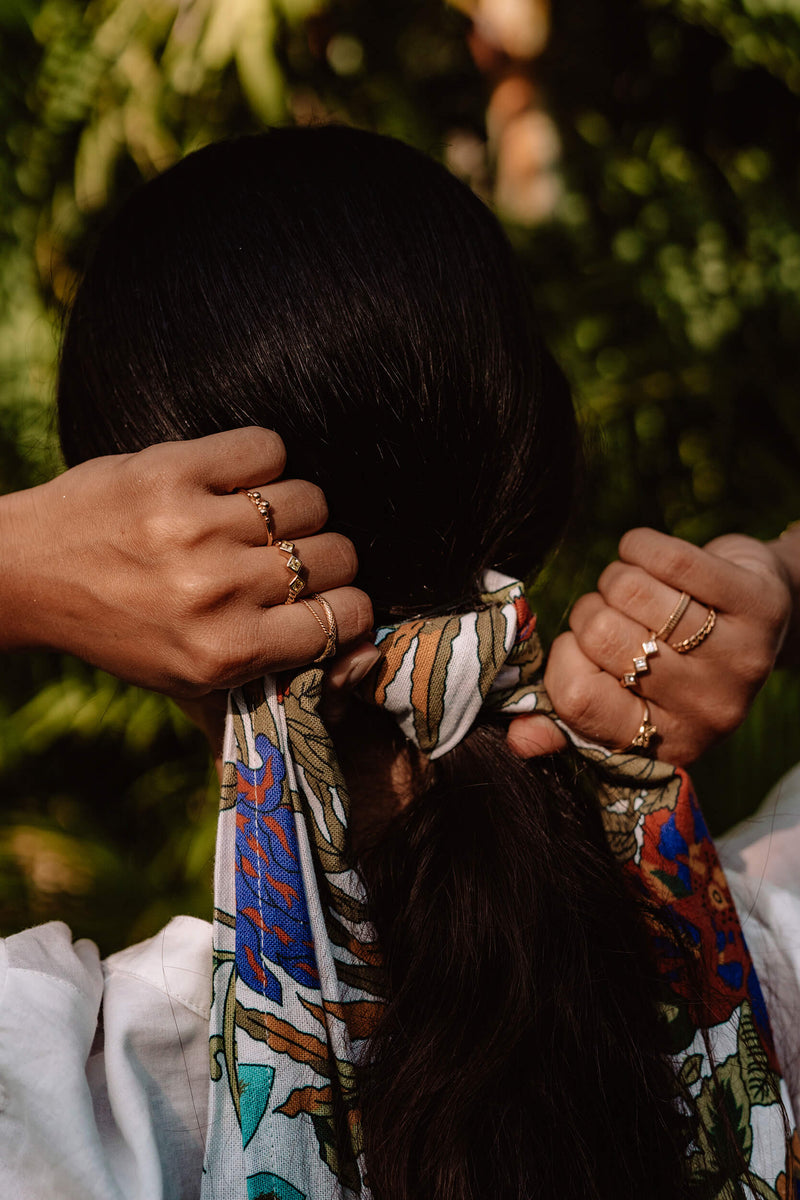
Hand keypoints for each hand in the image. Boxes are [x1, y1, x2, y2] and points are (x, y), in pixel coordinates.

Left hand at [1, 427, 373, 696]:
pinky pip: (267, 448)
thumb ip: (274, 672)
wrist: (28, 572)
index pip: (342, 618)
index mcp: (226, 652)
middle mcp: (217, 592)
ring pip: (310, 499)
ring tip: (257, 520)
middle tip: (288, 559)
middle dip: (324, 558)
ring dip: (294, 510)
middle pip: (336, 554)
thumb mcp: (191, 678)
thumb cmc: (120, 629)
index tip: (331, 599)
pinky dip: (262, 462)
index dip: (349, 606)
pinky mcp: (172, 469)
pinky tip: (234, 483)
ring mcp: (195, 527)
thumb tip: (362, 654)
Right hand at [508, 528, 791, 763]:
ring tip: (635, 587)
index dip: (565, 659)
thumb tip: (518, 738)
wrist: (758, 619)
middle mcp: (708, 712)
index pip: (579, 698)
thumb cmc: (671, 659)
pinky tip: (642, 552)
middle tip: (614, 614)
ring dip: (617, 576)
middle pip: (601, 636)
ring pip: (630, 591)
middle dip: (592, 611)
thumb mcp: (627, 700)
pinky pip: (672, 559)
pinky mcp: (759, 605)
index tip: (580, 647)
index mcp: (664, 743)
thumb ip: (570, 721)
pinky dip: (640, 545)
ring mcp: (740, 661)